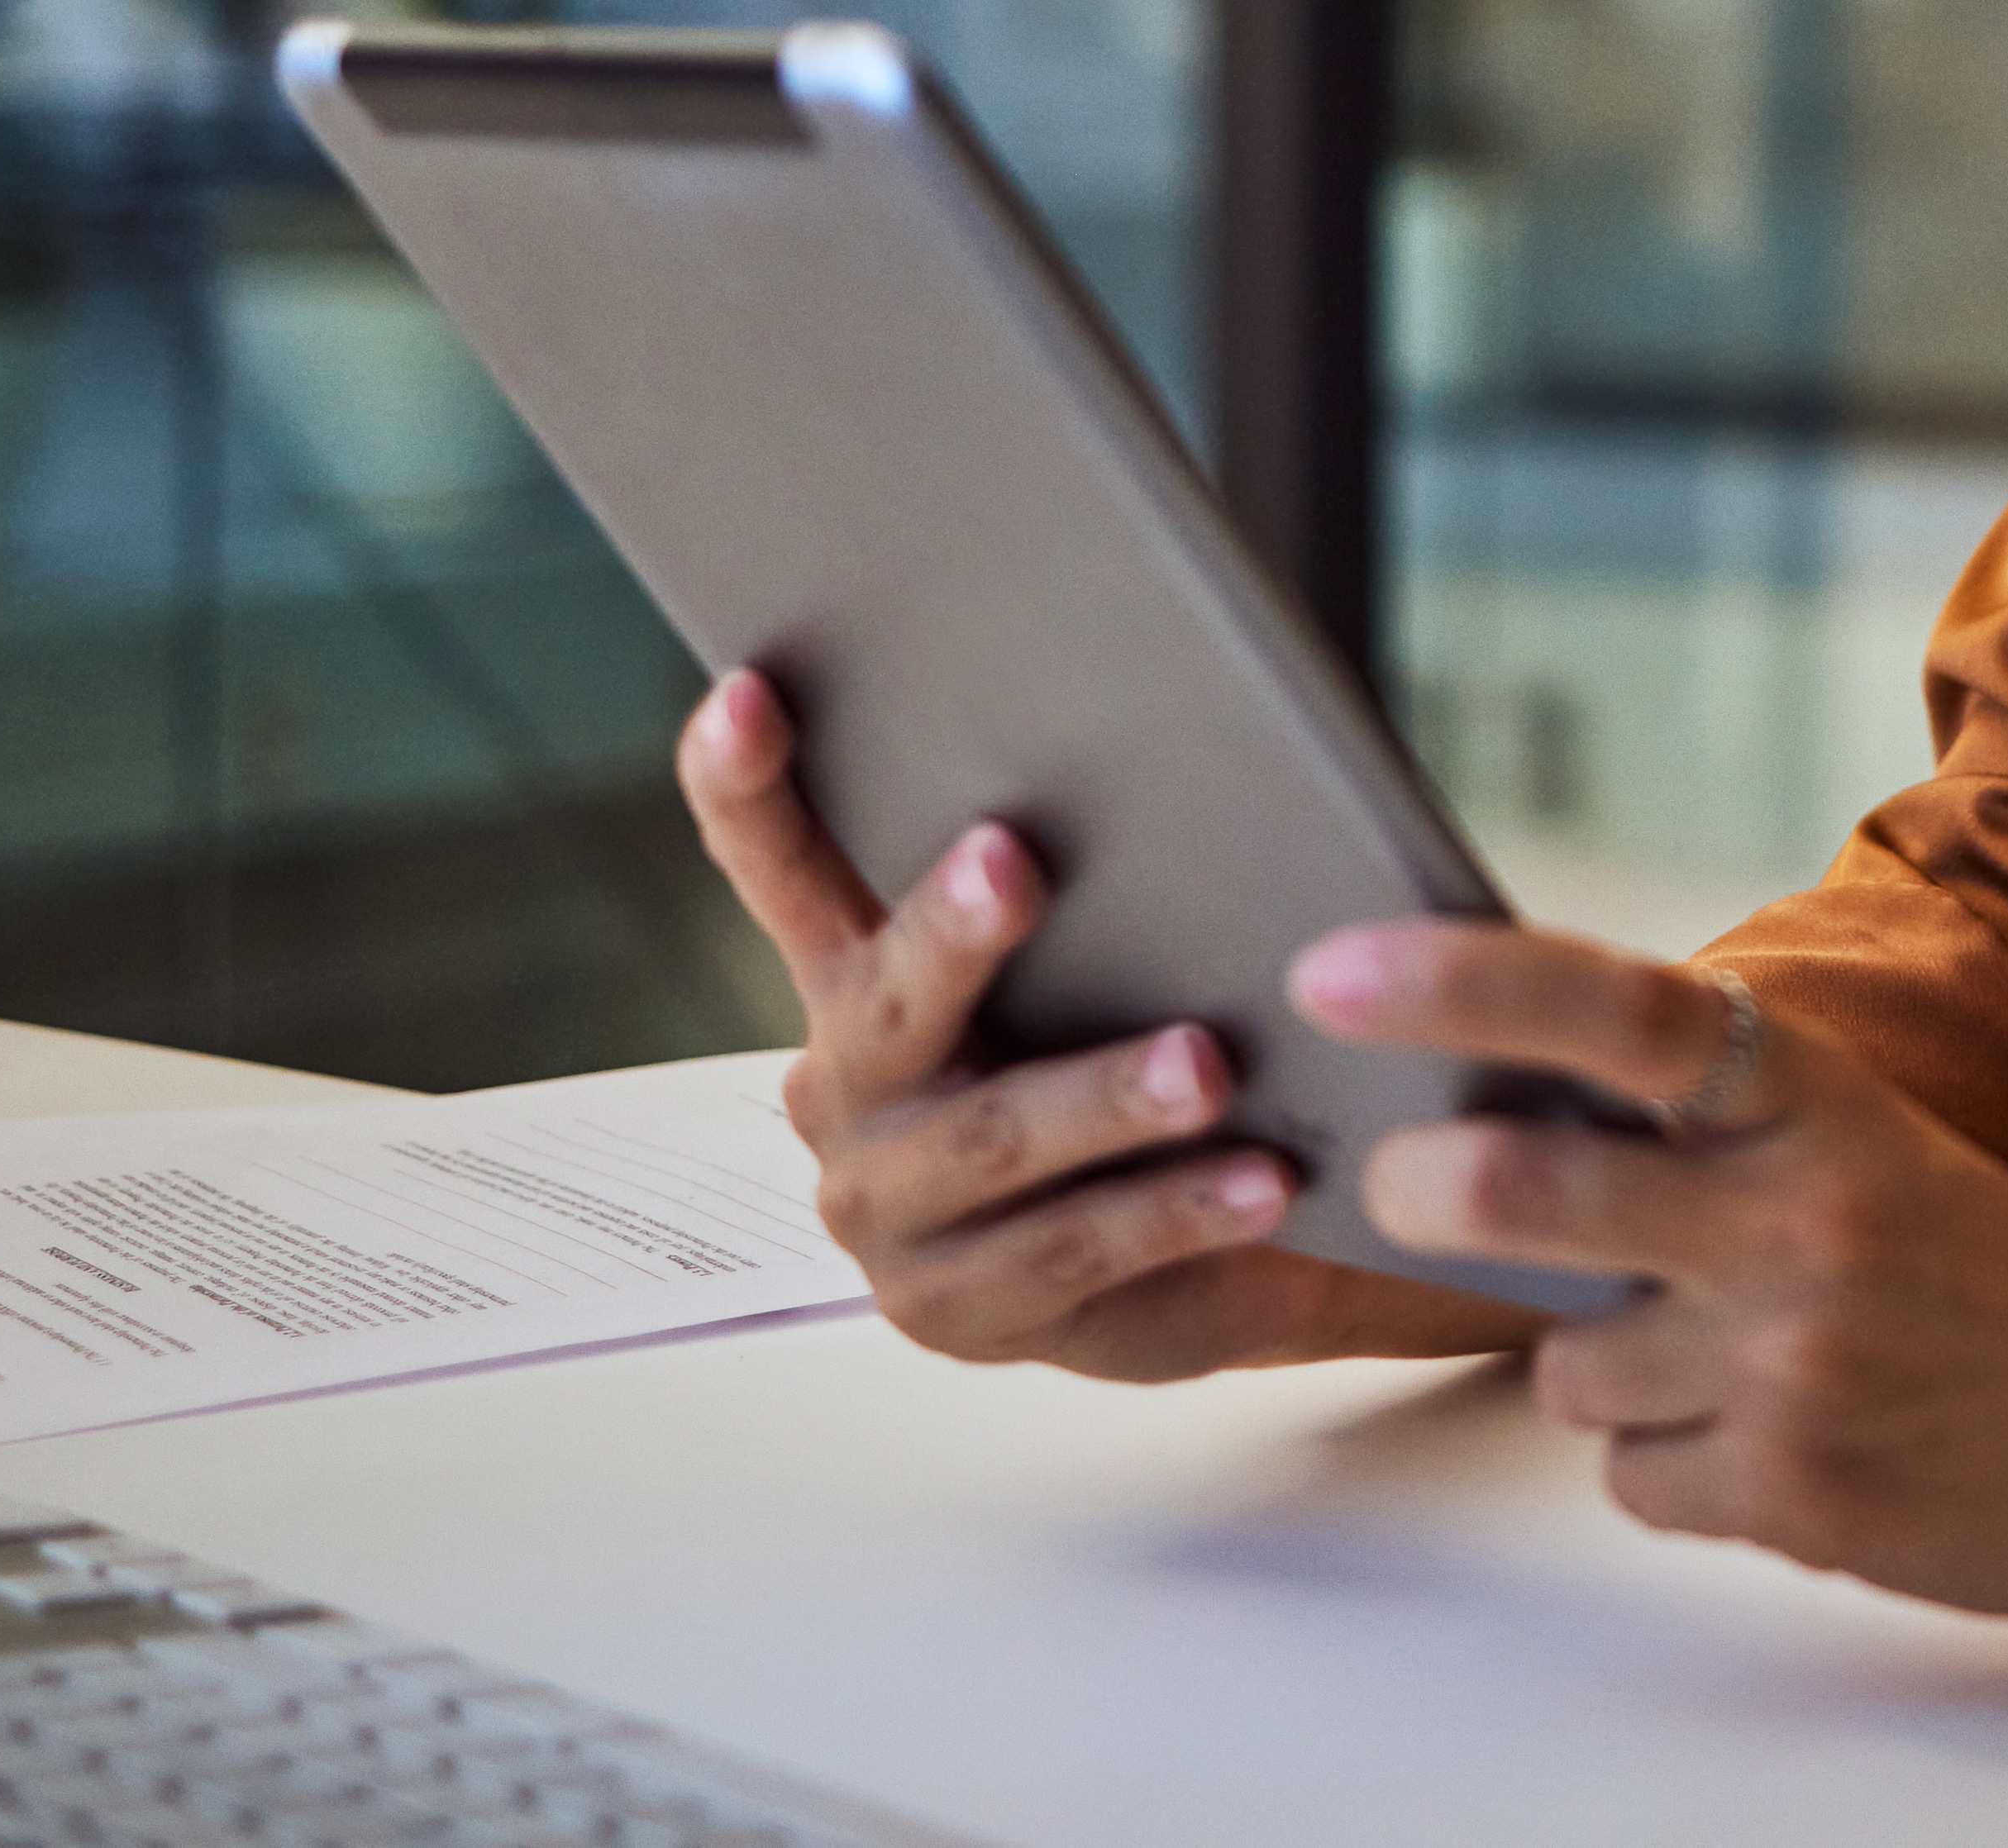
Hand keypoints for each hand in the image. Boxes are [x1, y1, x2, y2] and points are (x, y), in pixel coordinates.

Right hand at [676, 670, 1533, 1385]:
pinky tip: (1261, 1180)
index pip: (779, 873)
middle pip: (885, 1005)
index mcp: (859, 982)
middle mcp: (845, 1093)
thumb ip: (1095, 882)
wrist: (1200, 1259)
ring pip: (990, 1140)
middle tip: (1017, 862)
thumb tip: (1183, 741)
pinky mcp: (954, 1313)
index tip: (748, 694)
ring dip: (1103, 1097)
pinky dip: (1173, 1209)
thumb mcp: (1105, 965)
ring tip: (1205, 1063)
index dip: (747, 790)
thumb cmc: (1143, 1055)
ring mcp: (886, 1212)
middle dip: (951, 934)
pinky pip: (1069, 1249)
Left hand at [1299, 917, 2007, 1613]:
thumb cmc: (1992, 1268)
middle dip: (1431, 1190)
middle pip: (1535, 1190)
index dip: (1465, 984)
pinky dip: (1673, 1463)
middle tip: (1394, 1179)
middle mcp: (1802, 1221)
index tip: (1335, 968)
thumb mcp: (1867, 1149)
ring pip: (1570, 1364)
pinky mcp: (1795, 1493)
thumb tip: (1492, 1125)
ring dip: (1611, 1366)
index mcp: (1821, 1105)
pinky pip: (1632, 1474)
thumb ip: (1708, 1136)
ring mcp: (1797, 1364)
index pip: (1622, 1014)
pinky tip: (1777, 1441)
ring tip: (1733, 1359)